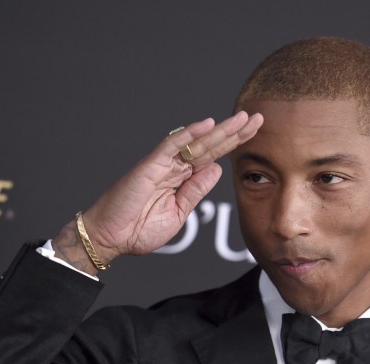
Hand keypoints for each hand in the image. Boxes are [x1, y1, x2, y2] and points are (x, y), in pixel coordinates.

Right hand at [53, 111, 262, 273]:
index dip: (234, 144)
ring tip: (242, 119)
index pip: (214, 157)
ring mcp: (163, 164)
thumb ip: (196, 191)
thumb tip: (217, 169)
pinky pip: (171, 146)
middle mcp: (175, 168)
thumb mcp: (178, 213)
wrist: (111, 238)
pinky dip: (188, 134)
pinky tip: (207, 125)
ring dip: (220, 131)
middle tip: (257, 118)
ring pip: (196, 142)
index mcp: (183, 180)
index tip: (255, 133)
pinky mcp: (149, 165)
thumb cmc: (139, 229)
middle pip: (210, 146)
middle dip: (234, 132)